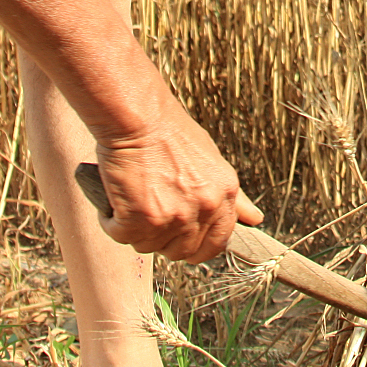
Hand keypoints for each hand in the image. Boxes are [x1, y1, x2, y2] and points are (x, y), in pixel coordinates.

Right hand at [91, 103, 263, 262]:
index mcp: (224, 194)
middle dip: (163, 238)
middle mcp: (204, 209)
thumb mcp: (212, 161)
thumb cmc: (169, 132)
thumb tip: (255, 220)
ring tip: (132, 196)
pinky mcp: (140, 220)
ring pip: (147, 245)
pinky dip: (111, 221)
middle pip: (180, 251)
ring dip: (135, 228)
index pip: (217, 244)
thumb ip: (232, 196)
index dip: (197, 246)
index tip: (181, 240)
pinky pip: (120, 236)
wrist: (138, 116)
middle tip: (149, 210)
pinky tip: (115, 198)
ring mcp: (173, 217)